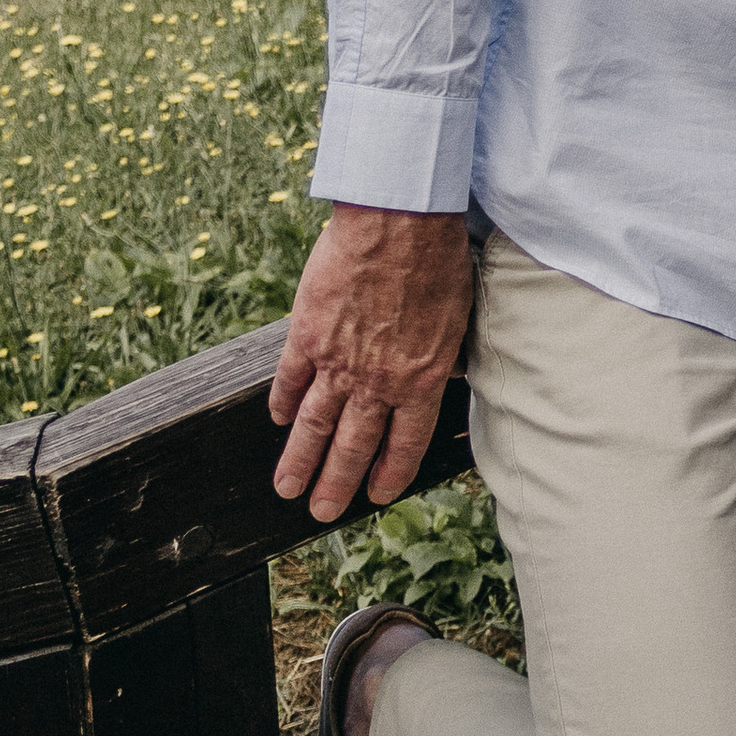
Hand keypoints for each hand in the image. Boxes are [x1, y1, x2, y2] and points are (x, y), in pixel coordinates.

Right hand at [267, 206, 473, 523]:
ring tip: (287, 489)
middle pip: (353, 446)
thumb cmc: (440, 260)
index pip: (404, 444)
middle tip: (321, 513)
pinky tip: (277, 420)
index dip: (389, 474)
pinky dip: (281, 402)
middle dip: (336, 483)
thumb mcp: (459, 317)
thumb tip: (441, 378)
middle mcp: (378, 382)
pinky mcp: (307, 335)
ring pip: (314, 425)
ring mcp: (338, 362)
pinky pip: (289, 379)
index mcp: (422, 380)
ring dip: (299, 461)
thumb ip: (443, 356)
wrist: (400, 222)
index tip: (374, 496)